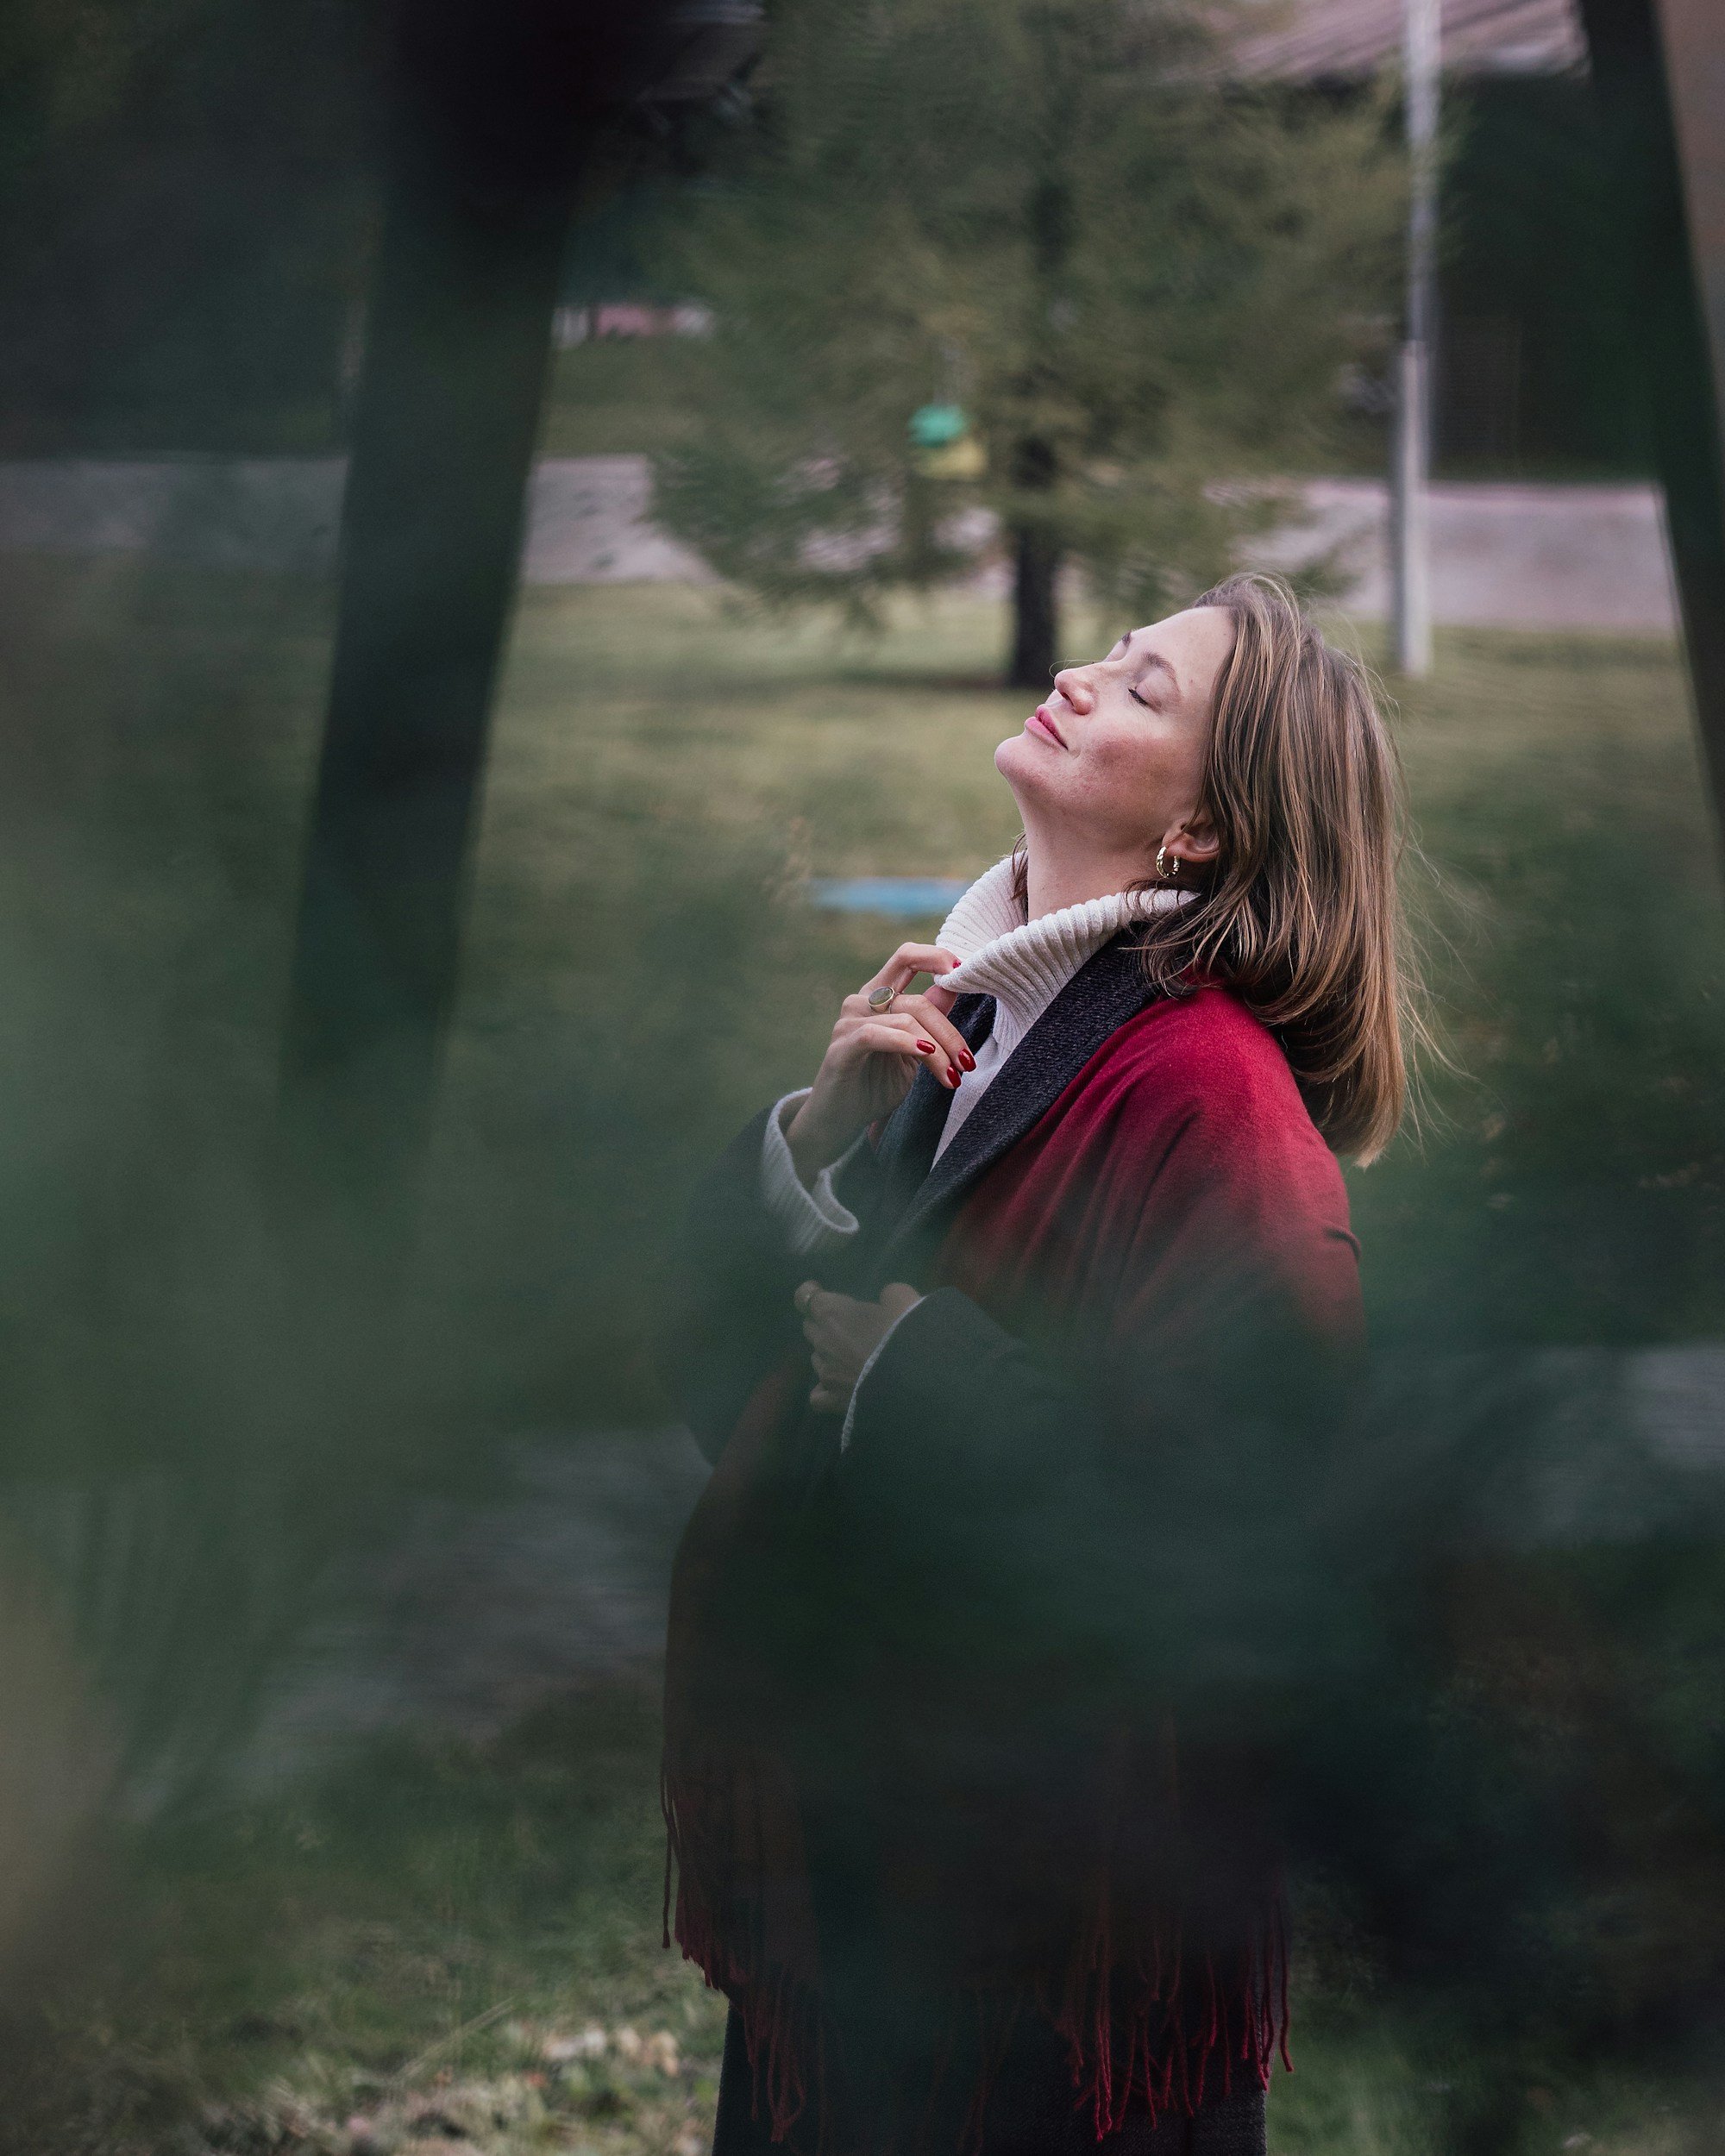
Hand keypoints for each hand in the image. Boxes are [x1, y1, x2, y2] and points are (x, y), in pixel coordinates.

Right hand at [785, 942, 973, 1183]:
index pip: (907, 957)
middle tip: (967, 1063)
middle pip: (917, 1001)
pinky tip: (925, 1053)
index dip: (936, 957)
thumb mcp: (913, 1048)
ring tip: (952, 1076)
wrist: (839, 1121)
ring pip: (907, 1020)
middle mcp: (862, 1002)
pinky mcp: (842, 1046)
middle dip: (950, 1033)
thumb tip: (954, 985)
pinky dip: (906, 1042)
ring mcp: (849, 1022)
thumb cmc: (876, 1083)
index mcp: (878, 996)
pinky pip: (877, 1034)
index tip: (964, 970)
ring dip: (938, 1050)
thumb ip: (929, 1016)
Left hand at [796, 1281, 921, 1413]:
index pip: (805, 1297)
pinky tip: (837, 1388)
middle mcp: (823, 1341)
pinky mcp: (834, 1401)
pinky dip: (824, 1390)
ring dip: (827, 1354)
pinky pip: (817, 1396)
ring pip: (815, 1358)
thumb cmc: (907, 1333)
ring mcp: (825, 1373)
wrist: (916, 1381)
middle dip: (822, 1323)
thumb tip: (884, 1301)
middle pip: (810, 1327)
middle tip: (843, 1325)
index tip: (818, 1291)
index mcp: (833, 1313)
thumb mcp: (903, 1299)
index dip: (811, 1292)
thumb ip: (888, 1296)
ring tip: (848, 1357)